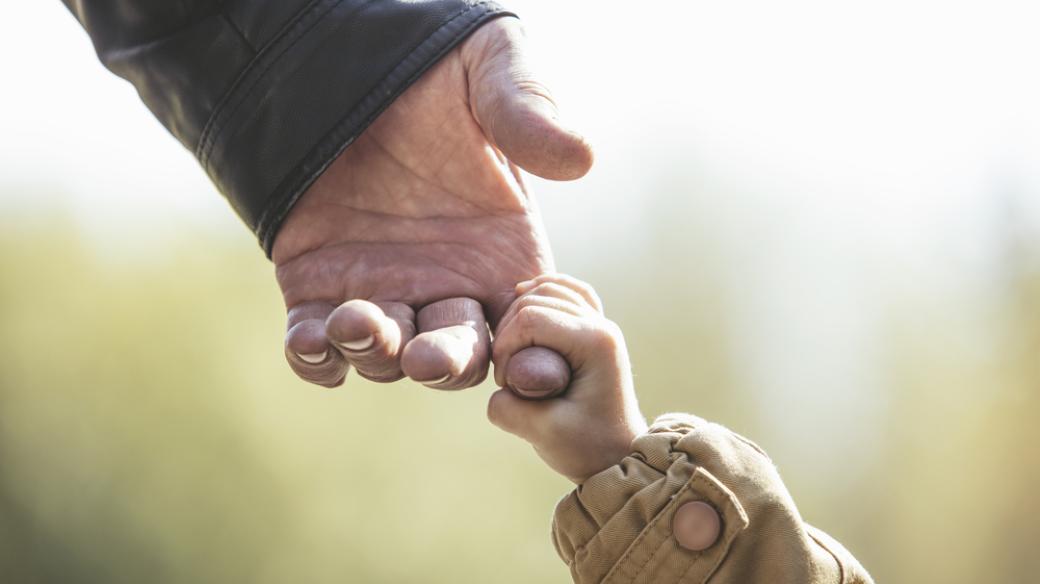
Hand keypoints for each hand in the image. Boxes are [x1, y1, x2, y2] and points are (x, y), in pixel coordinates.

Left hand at [273, 18, 592, 388]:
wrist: (341, 61)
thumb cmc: (432, 65)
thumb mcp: (488, 70)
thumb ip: (528, 111)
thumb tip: (581, 158)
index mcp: (502, 255)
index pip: (528, 326)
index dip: (533, 353)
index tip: (528, 363)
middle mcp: (446, 285)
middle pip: (458, 356)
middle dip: (445, 364)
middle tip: (428, 357)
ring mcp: (383, 291)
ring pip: (386, 356)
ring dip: (375, 353)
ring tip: (357, 321)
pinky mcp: (319, 287)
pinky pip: (318, 343)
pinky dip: (315, 356)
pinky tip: (312, 342)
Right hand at [487, 274, 647, 482]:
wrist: (620, 457)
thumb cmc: (588, 448)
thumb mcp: (542, 434)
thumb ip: (508, 408)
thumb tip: (499, 385)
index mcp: (595, 343)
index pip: (530, 318)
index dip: (505, 347)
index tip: (505, 384)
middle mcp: (602, 325)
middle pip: (536, 299)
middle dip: (509, 333)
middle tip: (508, 375)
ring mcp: (601, 324)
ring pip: (549, 289)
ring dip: (520, 313)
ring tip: (512, 351)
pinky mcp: (594, 329)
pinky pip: (568, 291)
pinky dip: (543, 291)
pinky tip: (524, 298)